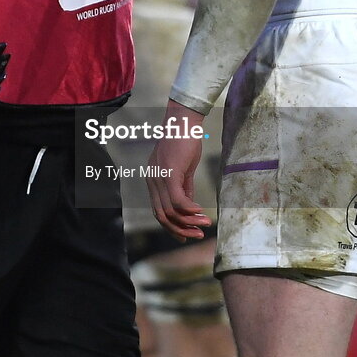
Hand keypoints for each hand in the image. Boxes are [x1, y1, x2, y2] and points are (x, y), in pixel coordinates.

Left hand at [145, 100, 212, 240]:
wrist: (184, 120)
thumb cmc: (185, 140)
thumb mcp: (183, 168)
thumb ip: (184, 187)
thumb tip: (190, 208)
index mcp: (153, 179)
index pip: (158, 210)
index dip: (172, 226)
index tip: (186, 235)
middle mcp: (152, 180)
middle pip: (162, 216)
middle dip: (180, 230)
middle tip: (197, 236)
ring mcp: (159, 177)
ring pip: (170, 211)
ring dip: (188, 223)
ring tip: (204, 226)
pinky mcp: (169, 173)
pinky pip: (177, 201)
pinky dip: (189, 211)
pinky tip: (201, 213)